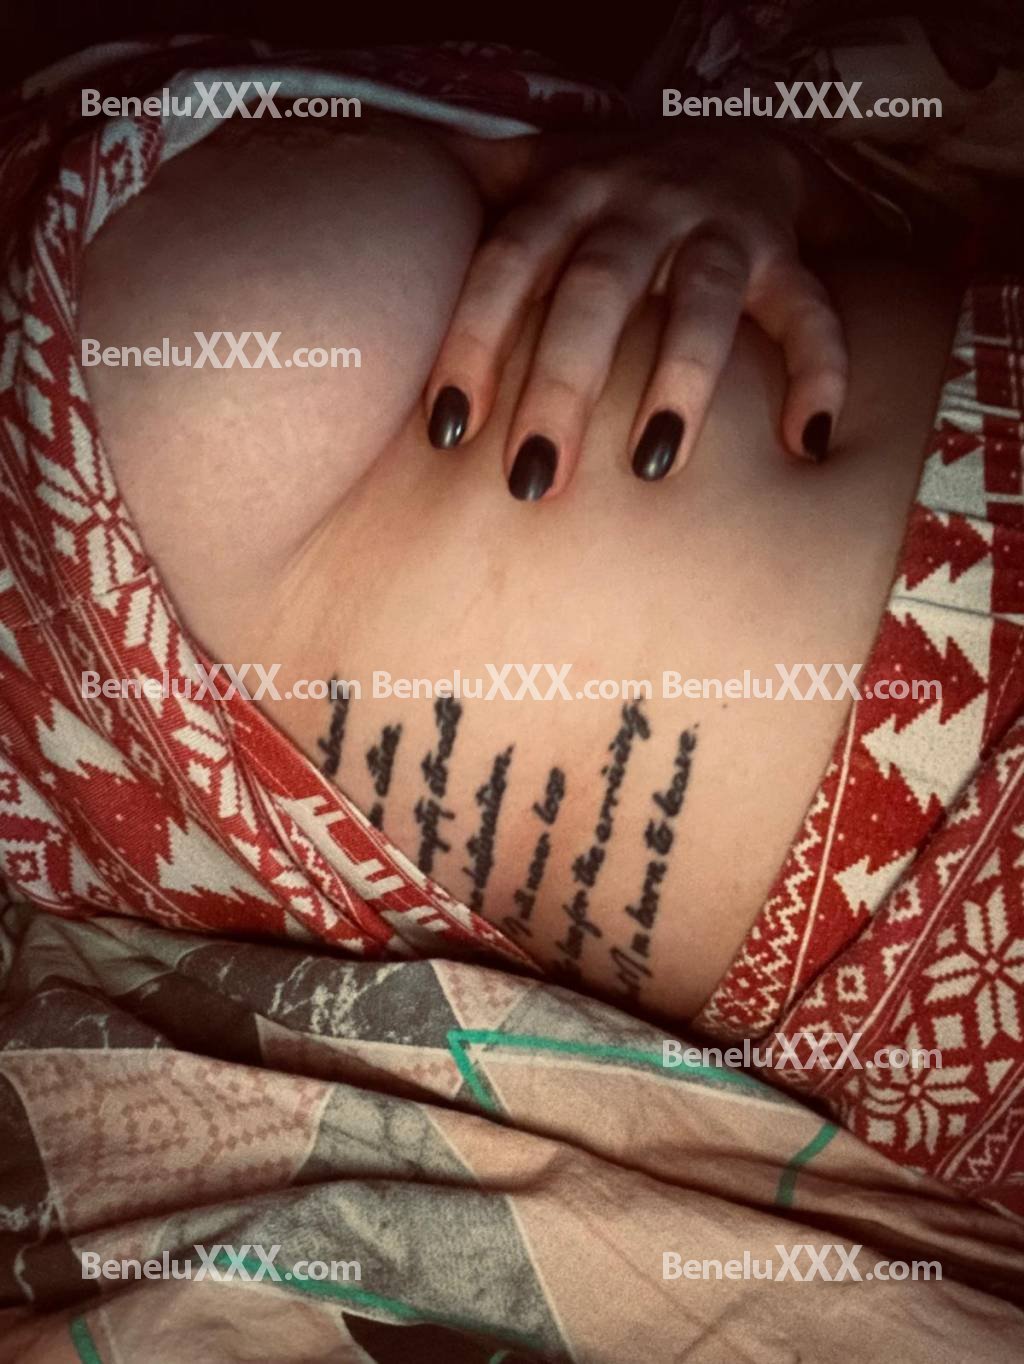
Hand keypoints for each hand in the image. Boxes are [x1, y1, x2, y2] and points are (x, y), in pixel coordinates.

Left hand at [424, 127, 847, 499]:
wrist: (730, 137)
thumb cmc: (608, 189)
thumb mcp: (531, 175)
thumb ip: (466, 195)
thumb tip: (369, 194)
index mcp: (564, 194)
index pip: (506, 267)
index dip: (473, 344)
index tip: (446, 432)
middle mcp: (638, 204)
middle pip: (596, 293)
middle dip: (563, 386)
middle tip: (531, 481)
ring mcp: (717, 229)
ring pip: (701, 301)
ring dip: (680, 382)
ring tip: (653, 468)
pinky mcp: (784, 257)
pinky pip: (812, 312)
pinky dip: (820, 372)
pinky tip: (805, 444)